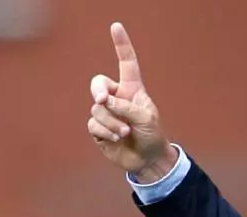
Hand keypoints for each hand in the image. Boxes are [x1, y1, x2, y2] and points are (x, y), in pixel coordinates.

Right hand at [87, 22, 174, 179]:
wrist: (148, 160)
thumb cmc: (152, 137)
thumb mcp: (146, 119)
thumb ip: (126, 107)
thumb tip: (103, 102)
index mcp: (132, 90)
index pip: (126, 63)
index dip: (121, 45)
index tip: (116, 26)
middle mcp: (117, 98)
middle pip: (99, 84)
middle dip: (99, 91)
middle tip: (103, 100)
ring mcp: (106, 113)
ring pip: (98, 109)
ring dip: (112, 122)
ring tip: (126, 133)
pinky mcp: (98, 128)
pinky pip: (94, 124)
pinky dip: (106, 131)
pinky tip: (117, 138)